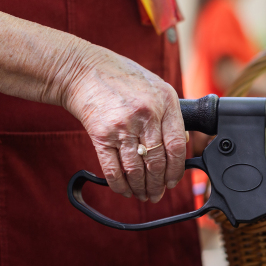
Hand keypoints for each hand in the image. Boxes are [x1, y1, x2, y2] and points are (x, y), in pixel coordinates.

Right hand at [60, 45, 186, 202]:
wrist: (82, 70)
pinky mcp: (101, 134)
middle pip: (157, 162)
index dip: (176, 170)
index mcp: (165, 103)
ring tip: (143, 196)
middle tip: (157, 195)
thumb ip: (170, 114)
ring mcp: (123, 125)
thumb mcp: (157, 87)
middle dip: (158, 185)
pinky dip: (120, 185)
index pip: (177, 146)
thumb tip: (183, 142)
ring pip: (136, 169)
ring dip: (140, 188)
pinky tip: (125, 191)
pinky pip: (113, 169)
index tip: (173, 181)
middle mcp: (146, 115)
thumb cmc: (122, 77)